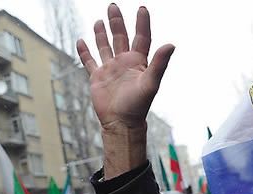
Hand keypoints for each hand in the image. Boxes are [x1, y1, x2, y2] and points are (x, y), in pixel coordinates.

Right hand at [77, 4, 174, 131]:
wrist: (121, 123)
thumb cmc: (138, 105)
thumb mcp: (150, 83)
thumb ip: (159, 63)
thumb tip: (171, 44)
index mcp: (138, 62)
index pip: (141, 37)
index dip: (142, 23)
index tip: (142, 8)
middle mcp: (124, 63)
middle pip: (120, 37)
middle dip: (117, 22)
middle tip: (113, 6)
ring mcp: (110, 69)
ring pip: (105, 46)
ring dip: (102, 34)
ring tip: (99, 21)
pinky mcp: (97, 77)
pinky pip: (89, 61)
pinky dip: (84, 52)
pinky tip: (81, 41)